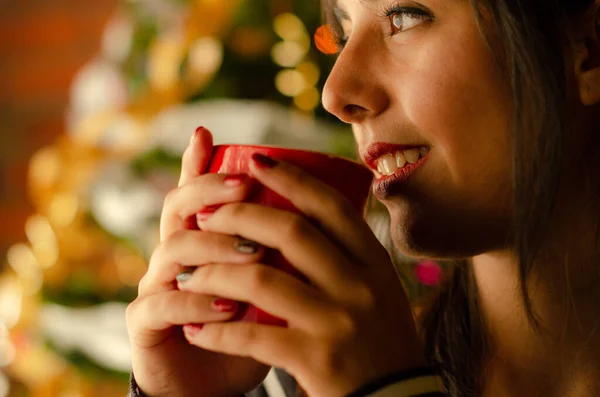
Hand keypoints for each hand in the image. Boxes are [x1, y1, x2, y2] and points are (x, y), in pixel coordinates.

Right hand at [125, 127, 269, 396]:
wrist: (218, 382)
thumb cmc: (252, 327)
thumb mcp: (273, 284)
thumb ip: (287, 251)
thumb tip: (329, 209)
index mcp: (203, 238)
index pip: (196, 191)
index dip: (198, 162)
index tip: (209, 133)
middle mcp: (174, 254)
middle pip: (178, 206)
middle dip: (209, 190)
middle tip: (244, 186)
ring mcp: (155, 285)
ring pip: (173, 248)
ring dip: (214, 246)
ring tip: (254, 254)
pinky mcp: (145, 323)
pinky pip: (162, 304)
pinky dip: (197, 301)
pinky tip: (228, 305)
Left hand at [177, 154, 427, 396]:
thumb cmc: (379, 338)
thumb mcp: (378, 288)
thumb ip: (349, 254)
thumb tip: (306, 209)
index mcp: (374, 262)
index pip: (331, 206)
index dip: (292, 177)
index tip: (257, 161)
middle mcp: (359, 286)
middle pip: (291, 231)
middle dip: (239, 215)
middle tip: (206, 214)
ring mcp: (337, 323)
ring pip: (261, 280)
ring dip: (215, 273)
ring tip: (189, 274)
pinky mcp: (315, 360)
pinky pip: (252, 336)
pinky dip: (216, 331)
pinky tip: (194, 329)